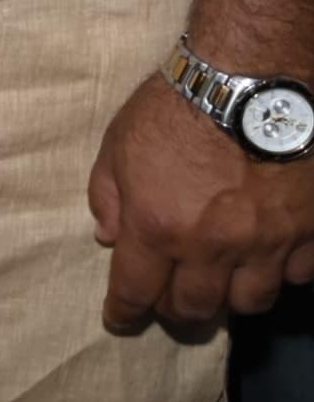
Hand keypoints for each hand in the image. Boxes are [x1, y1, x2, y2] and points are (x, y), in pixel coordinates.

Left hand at [90, 75, 313, 335]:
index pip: (135, 291)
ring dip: (230, 299)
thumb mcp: (119, 142)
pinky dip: (281, 274)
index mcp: (157, 226)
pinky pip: (297, 275)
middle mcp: (211, 246)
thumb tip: (108, 238)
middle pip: (194, 308)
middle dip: (177, 314)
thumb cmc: (177, 105)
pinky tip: (270, 261)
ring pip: (250, 302)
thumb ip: (108, 195)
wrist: (254, 80)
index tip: (119, 321)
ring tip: (222, 286)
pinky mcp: (310, 232)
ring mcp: (266, 243)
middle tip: (172, 308)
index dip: (124, 313)